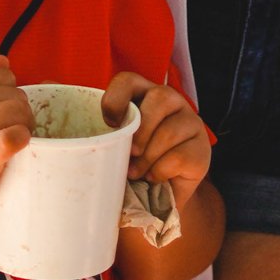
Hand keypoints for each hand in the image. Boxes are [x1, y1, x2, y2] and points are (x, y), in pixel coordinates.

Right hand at [0, 56, 34, 228]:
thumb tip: (3, 60)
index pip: (4, 74)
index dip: (8, 93)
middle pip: (16, 93)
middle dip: (18, 112)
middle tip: (2, 133)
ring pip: (21, 112)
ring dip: (23, 128)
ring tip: (5, 145)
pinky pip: (17, 136)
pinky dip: (22, 141)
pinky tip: (12, 150)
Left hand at [105, 72, 211, 208]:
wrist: (157, 198)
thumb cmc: (130, 168)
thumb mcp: (112, 151)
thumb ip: (102, 144)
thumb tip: (77, 152)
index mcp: (142, 97)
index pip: (129, 81)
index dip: (116, 97)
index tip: (109, 123)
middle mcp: (170, 102)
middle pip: (160, 97)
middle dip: (141, 130)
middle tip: (131, 154)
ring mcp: (190, 123)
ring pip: (170, 131)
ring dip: (149, 157)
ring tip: (138, 173)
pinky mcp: (201, 148)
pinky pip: (180, 156)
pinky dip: (161, 171)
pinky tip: (155, 177)